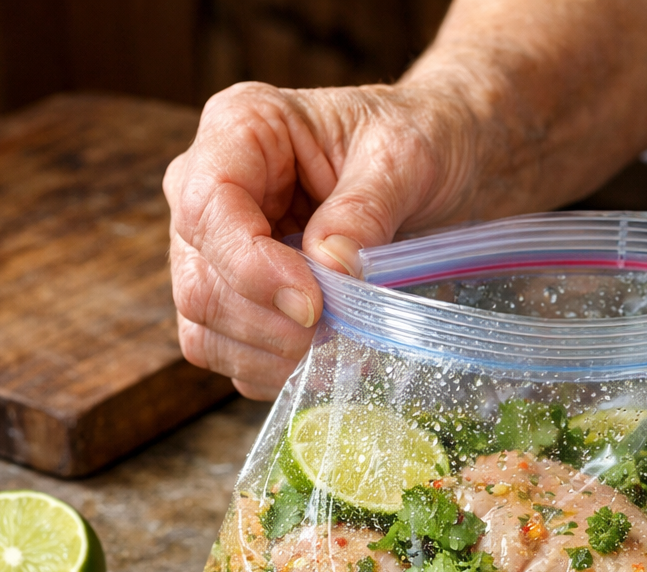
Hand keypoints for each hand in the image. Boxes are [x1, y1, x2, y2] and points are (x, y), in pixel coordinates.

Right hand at [165, 81, 467, 398]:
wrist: (447, 163)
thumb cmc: (419, 140)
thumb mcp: (406, 158)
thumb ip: (364, 209)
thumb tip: (330, 268)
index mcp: (242, 128)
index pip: (207, 207)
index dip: (251, 267)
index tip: (312, 304)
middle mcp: (212, 187)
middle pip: (199, 278)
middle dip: (268, 323)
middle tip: (339, 333)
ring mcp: (219, 246)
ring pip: (204, 324)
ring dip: (271, 354)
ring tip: (340, 347)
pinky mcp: (240, 294)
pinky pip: (228, 351)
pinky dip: (274, 369)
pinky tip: (326, 359)